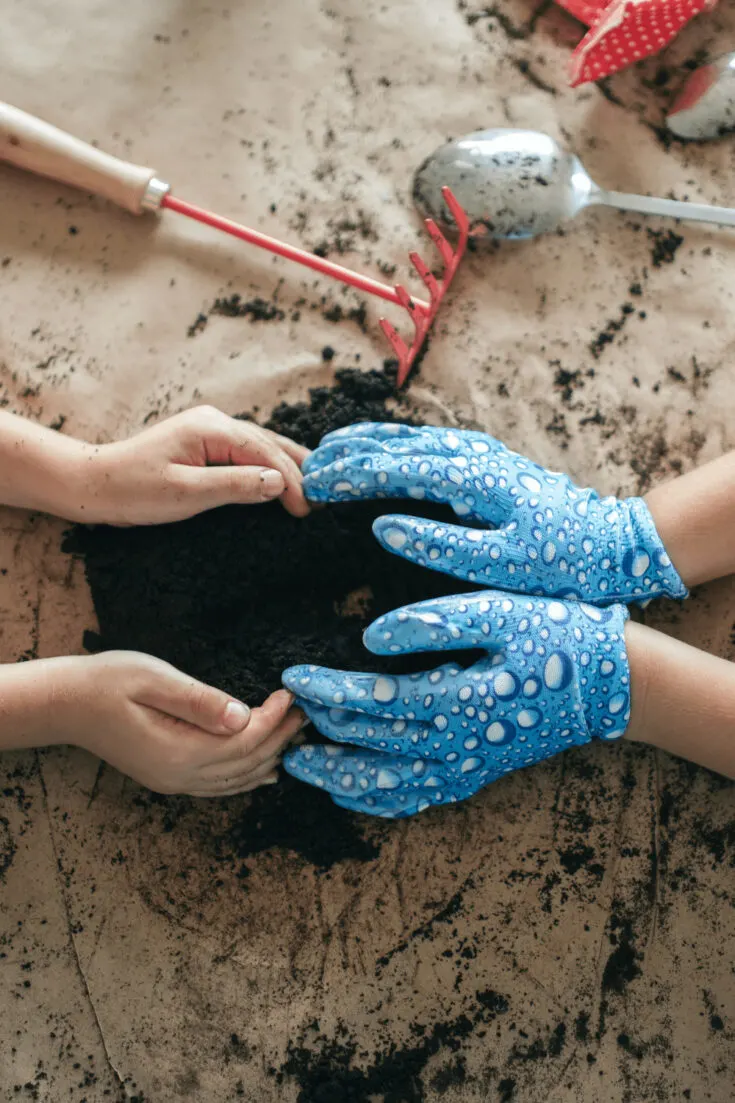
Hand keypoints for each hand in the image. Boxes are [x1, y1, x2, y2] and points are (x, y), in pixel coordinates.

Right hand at [44, 652, 304, 795]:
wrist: (65, 704)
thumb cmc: (107, 682)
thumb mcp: (155, 679)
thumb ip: (200, 701)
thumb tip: (243, 717)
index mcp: (179, 751)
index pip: (243, 742)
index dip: (273, 720)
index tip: (291, 696)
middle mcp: (180, 775)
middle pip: (246, 763)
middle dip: (280, 737)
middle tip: (305, 712)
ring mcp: (174, 781)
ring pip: (236, 779)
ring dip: (269, 757)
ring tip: (295, 734)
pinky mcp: (168, 777)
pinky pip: (219, 785)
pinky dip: (246, 776)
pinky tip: (263, 769)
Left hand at [76, 406, 309, 523]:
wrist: (95, 485)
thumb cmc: (133, 489)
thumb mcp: (185, 494)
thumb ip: (234, 486)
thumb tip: (277, 482)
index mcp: (211, 428)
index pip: (263, 453)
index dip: (290, 481)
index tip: (306, 509)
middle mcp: (214, 422)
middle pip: (269, 443)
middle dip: (297, 470)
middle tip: (322, 499)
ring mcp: (209, 431)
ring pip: (261, 446)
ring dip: (287, 467)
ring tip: (314, 487)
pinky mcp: (204, 445)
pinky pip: (247, 453)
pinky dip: (268, 466)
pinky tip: (281, 479)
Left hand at [282, 591, 629, 817]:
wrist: (611, 683)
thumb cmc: (555, 635)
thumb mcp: (498, 613)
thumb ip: (433, 623)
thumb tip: (371, 636)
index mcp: (458, 703)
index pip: (374, 705)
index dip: (328, 693)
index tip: (291, 677)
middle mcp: (458, 746)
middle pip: (371, 747)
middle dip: (321, 731)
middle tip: (281, 716)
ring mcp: (467, 768)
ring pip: (388, 787)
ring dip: (338, 777)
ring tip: (298, 765)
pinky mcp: (476, 774)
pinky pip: (418, 800)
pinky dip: (379, 801)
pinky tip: (353, 794)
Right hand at [302, 422, 686, 605]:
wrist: (612, 543)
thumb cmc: (560, 562)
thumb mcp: (502, 564)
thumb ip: (441, 544)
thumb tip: (383, 526)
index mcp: (472, 479)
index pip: (395, 469)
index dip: (349, 476)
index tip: (311, 484)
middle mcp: (472, 455)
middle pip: (396, 445)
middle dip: (347, 455)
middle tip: (303, 469)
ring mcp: (479, 453)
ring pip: (409, 438)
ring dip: (366, 444)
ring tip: (325, 452)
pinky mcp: (484, 460)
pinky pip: (425, 444)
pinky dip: (392, 445)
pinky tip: (378, 452)